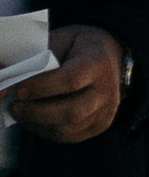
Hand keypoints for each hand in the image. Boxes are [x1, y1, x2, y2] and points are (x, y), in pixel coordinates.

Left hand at [12, 23, 124, 143]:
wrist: (110, 56)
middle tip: (13, 106)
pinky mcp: (100, 125)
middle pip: (71, 111)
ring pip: (68, 128)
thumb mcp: (61, 40)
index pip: (71, 80)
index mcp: (98, 62)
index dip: (41, 87)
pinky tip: (34, 120)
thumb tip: (4, 73)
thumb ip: (36, 57)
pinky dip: (46, 131)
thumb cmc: (77, 47)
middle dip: (36, 112)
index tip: (17, 89)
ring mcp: (106, 111)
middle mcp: (107, 90)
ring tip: (20, 113)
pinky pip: (69, 136)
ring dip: (37, 123)